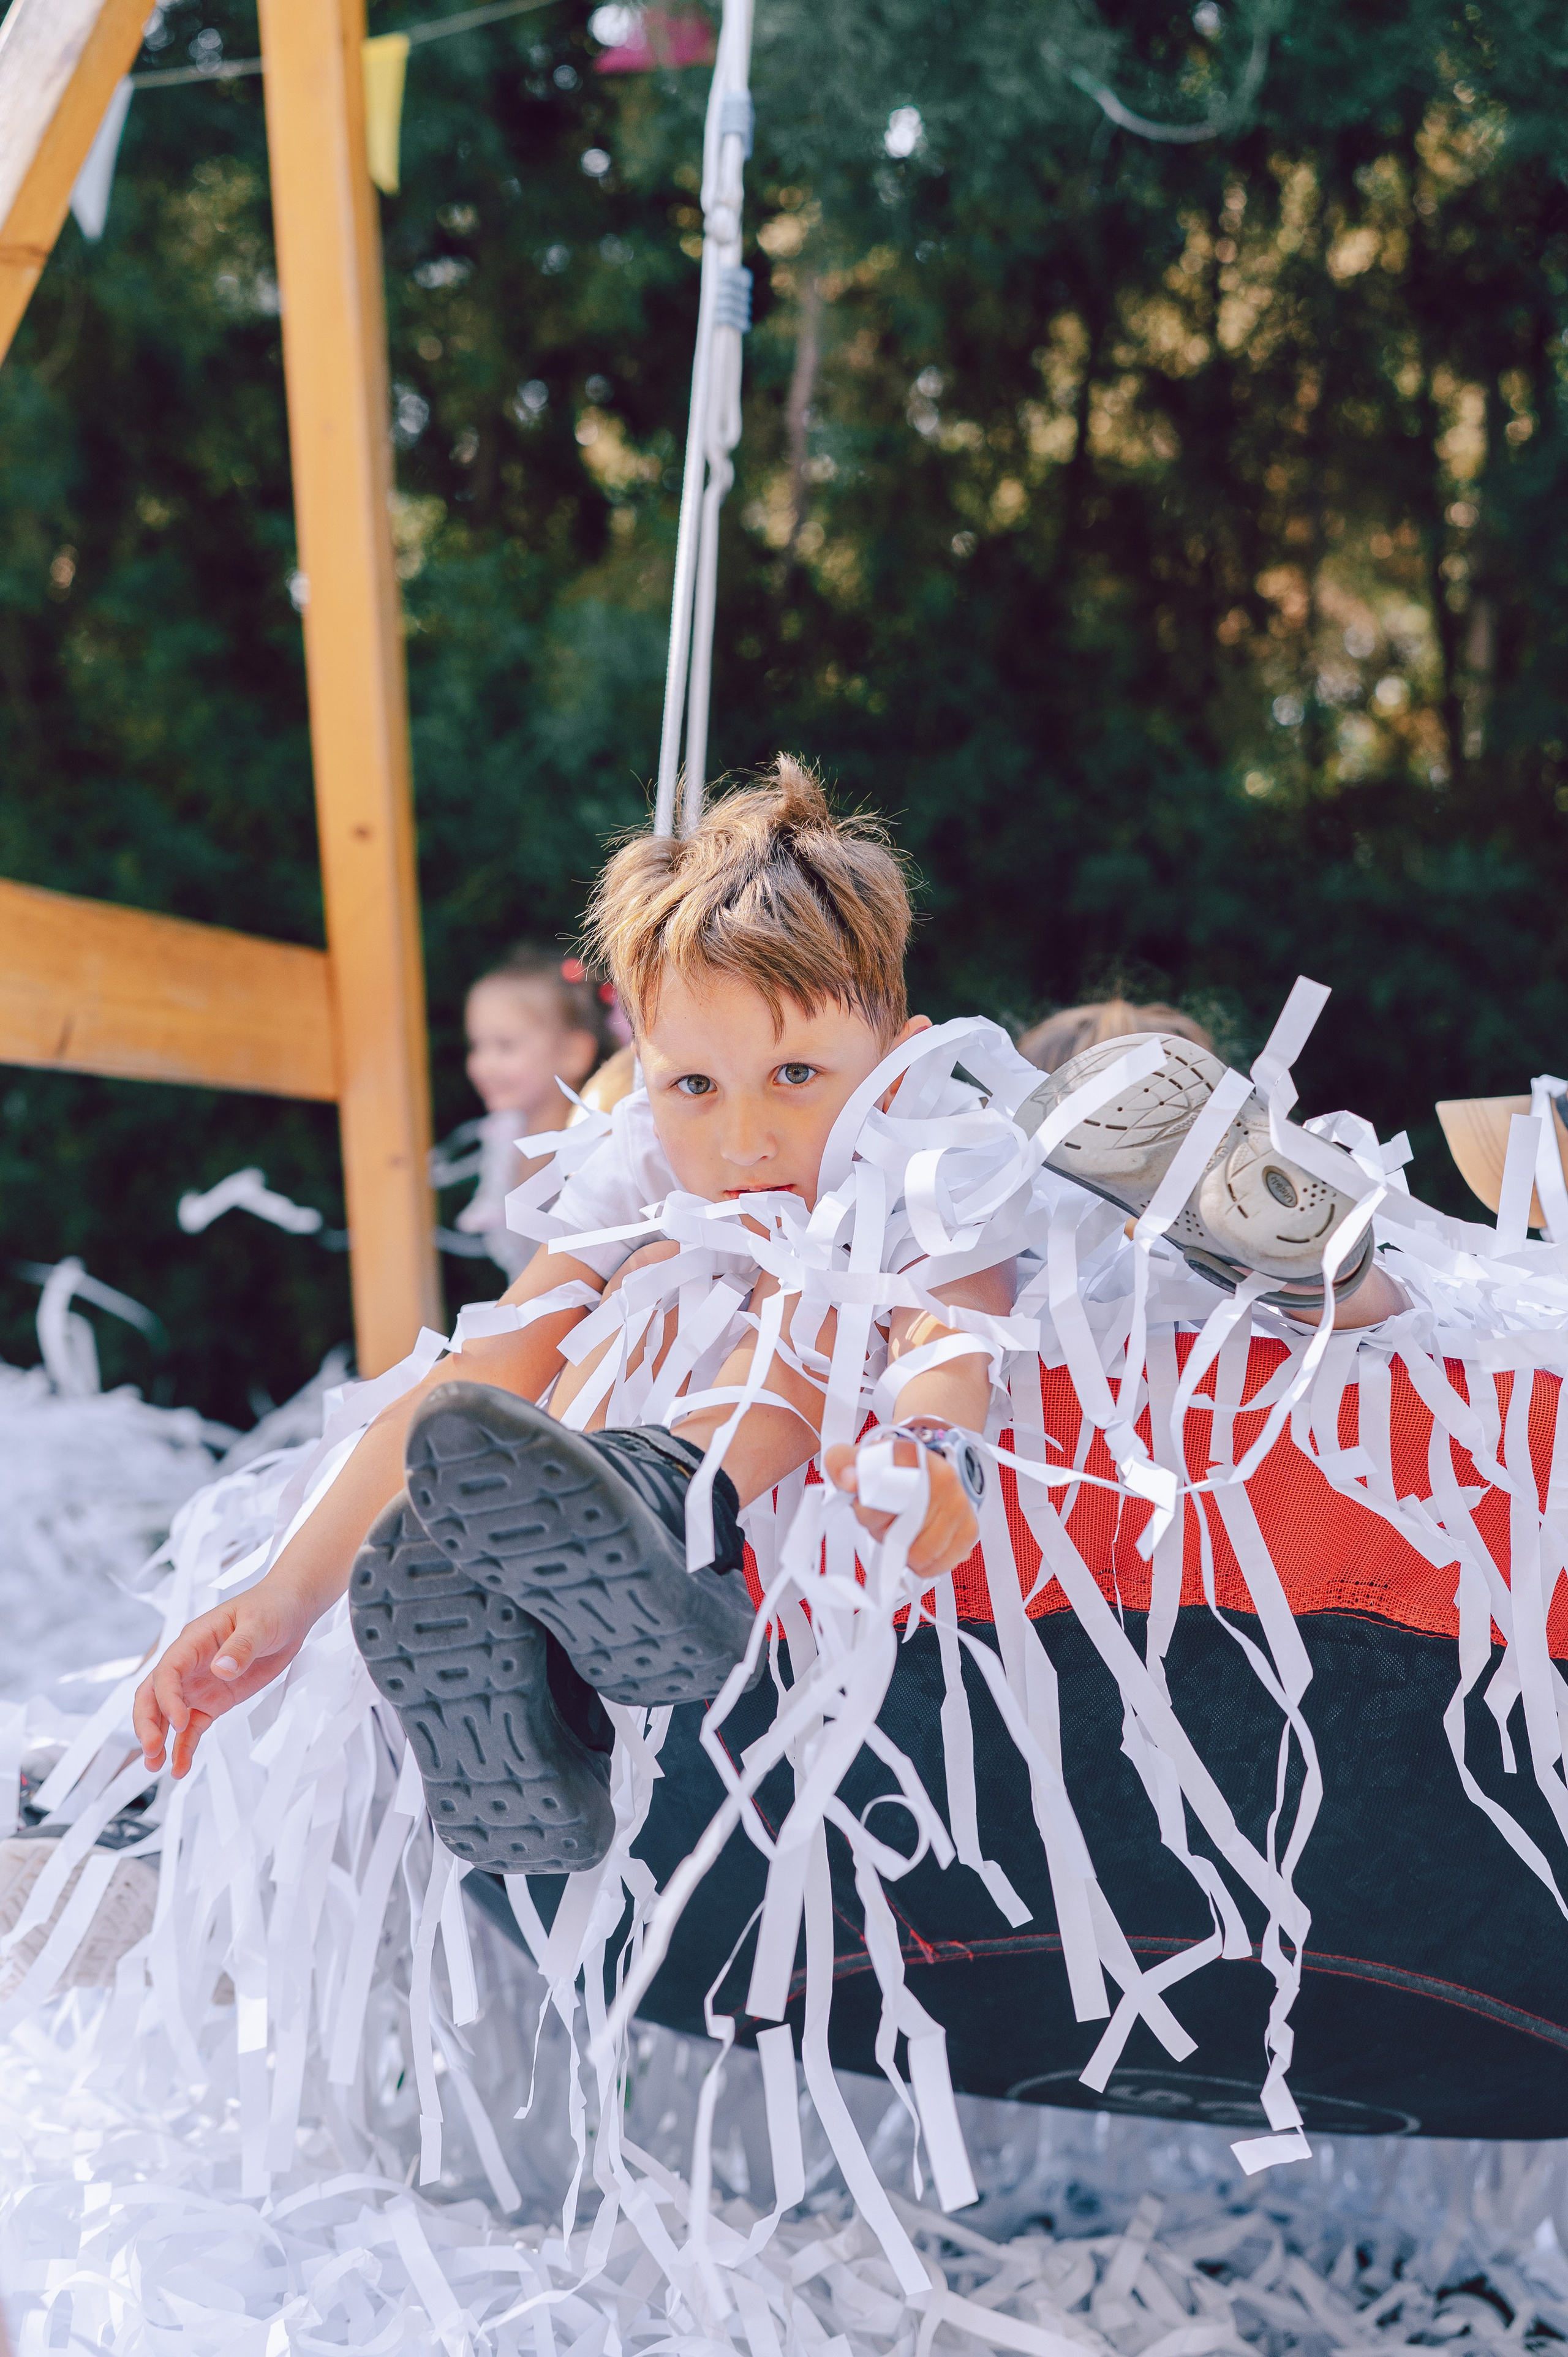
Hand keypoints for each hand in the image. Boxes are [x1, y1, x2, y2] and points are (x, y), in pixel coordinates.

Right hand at [132, 1578, 315, 1779]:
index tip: (180, 1721)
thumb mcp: (260, 1623)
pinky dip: (184, 1746)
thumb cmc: (271, 1608)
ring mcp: (199, 1684)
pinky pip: (192, 1726)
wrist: (291, 1613)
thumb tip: (220, 1669)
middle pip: (153, 1694)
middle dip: (147, 1723)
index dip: (167, 1698)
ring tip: (155, 1765)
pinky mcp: (214, 1700)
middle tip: (153, 1751)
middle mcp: (189, 1664)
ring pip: (166, 1714)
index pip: (167, 1671)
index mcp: (194, 1640)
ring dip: (158, 1738)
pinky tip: (180, 1767)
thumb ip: (241, 1646)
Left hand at [824, 1436, 979, 1576]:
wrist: (923, 1469)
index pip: (884, 1496)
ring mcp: (959, 1504)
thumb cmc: (889, 1471)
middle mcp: (943, 1477)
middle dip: (883, 1532)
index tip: (864, 1506)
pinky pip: (941, 1563)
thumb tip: (850, 1481)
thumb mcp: (858, 1459)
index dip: (867, 1512)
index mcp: (913, 1456)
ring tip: (900, 1531)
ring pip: (920, 1553)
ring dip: (903, 1550)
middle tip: (883, 1520)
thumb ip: (842, 1463)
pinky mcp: (969, 1528)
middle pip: (900, 1532)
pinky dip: (924, 1564)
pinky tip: (917, 1545)